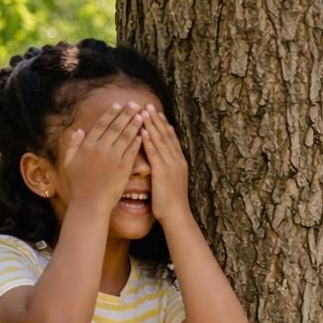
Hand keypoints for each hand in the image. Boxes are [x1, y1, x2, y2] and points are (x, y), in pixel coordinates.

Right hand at [63, 101, 145, 212]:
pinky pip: (132, 151)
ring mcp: (112, 158)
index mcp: (87, 145)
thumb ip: (73, 145)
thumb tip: (78, 130)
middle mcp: (100, 148)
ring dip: (134, 124)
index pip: (101, 125)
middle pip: (115, 127)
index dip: (111, 113)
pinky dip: (137, 141)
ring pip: (125, 136)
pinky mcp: (123, 168)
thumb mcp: (69, 162)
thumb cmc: (79, 185)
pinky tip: (143, 133)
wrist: (90, 203)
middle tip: (135, 104)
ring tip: (142, 115)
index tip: (118, 104)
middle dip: (126, 114)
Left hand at [141, 106, 192, 226]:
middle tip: (148, 106)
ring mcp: (171, 166)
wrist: (177, 216)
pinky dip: (148, 141)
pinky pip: (154, 153)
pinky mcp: (163, 172)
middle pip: (166, 136)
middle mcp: (177, 161)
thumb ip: (167, 171)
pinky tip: (142, 130)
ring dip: (151, 125)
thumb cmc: (172, 204)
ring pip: (160, 141)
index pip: (172, 139)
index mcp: (180, 163)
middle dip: (157, 120)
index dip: (164, 125)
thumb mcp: (172, 183)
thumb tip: (161, 166)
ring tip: (143, 111)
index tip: (156, 113)